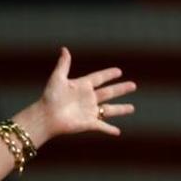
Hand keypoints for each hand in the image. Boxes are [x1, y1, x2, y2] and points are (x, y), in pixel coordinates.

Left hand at [20, 47, 135, 143]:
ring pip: (109, 110)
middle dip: (121, 89)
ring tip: (132, 108)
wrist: (46, 116)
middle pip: (109, 92)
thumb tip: (64, 49)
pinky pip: (102, 126)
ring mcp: (89, 111)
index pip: (99, 78)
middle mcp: (88, 98)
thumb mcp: (58, 78)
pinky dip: (110, 129)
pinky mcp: (88, 123)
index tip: (119, 71)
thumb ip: (63, 64)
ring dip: (121, 109)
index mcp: (82, 86)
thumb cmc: (50, 97)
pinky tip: (118, 132)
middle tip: (133, 85)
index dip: (108, 74)